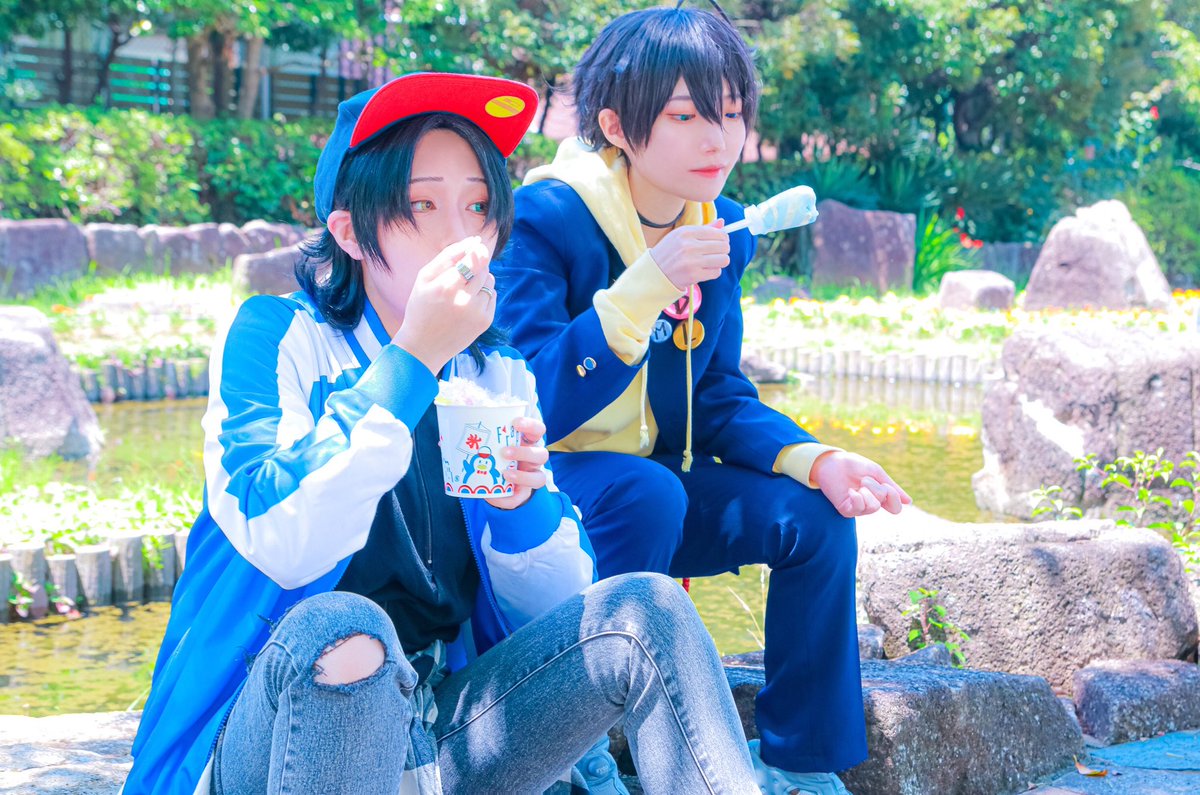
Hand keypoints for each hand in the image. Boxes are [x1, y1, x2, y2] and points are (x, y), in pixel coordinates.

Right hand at [392, 236, 496, 374]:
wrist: (423, 346)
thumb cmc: (421, 307)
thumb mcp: (424, 278)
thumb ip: (448, 257)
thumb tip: (475, 241)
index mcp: (446, 286)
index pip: (472, 258)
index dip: (476, 249)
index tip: (477, 244)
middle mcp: (463, 300)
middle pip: (482, 268)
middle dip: (476, 263)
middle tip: (464, 271)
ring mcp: (476, 312)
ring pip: (489, 280)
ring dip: (481, 278)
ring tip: (464, 288)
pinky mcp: (485, 322)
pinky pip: (492, 296)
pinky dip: (483, 294)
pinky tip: (468, 303)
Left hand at [485, 416, 548, 509]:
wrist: (495, 481)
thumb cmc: (494, 456)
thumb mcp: (489, 445)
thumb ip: (476, 442)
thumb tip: (449, 441)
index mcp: (527, 442)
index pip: (538, 430)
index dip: (530, 425)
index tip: (515, 422)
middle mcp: (534, 459)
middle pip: (542, 454)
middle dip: (524, 453)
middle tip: (504, 452)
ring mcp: (532, 476)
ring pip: (540, 477)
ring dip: (522, 476)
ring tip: (505, 474)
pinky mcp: (525, 493)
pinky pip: (521, 497)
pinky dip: (507, 497)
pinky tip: (495, 495)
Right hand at [649, 219, 729, 290]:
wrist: (654, 272)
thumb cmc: (670, 252)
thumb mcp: (681, 236)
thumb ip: (703, 229)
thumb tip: (722, 222)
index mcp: (686, 232)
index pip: (718, 233)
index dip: (723, 238)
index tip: (719, 243)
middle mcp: (689, 245)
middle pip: (724, 246)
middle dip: (722, 250)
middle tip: (715, 253)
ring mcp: (691, 261)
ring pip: (723, 259)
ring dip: (720, 261)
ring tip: (710, 262)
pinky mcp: (693, 275)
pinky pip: (716, 272)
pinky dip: (713, 272)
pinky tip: (704, 270)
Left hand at [810, 451, 910, 517]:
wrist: (832, 461)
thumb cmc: (854, 465)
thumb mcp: (877, 473)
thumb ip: (892, 488)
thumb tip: (909, 501)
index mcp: (880, 496)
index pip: (895, 507)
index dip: (893, 496)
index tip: (885, 484)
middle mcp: (870, 504)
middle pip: (883, 503)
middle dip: (876, 487)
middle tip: (863, 479)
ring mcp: (858, 508)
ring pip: (872, 507)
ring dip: (866, 491)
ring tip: (857, 484)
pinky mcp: (845, 510)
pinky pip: (857, 508)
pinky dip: (856, 497)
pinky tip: (849, 490)